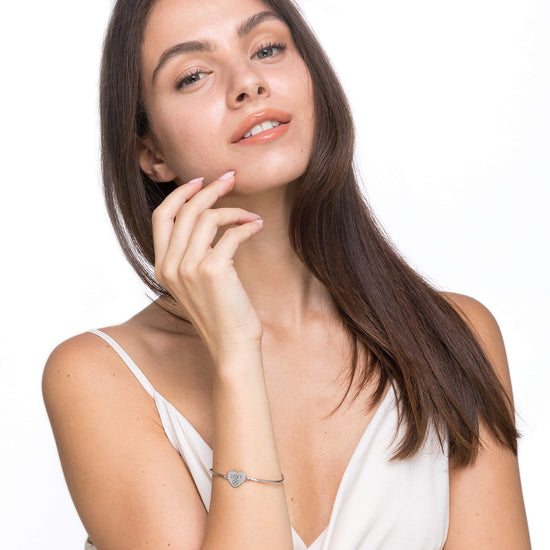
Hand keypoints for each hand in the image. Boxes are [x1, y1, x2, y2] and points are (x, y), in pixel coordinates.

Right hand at [152, 171, 263, 364]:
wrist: (232, 346)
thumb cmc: (221, 314)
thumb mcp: (197, 283)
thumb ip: (192, 254)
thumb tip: (208, 218)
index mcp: (161, 268)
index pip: (161, 217)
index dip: (179, 194)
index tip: (200, 181)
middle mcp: (169, 266)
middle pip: (184, 211)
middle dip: (209, 189)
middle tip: (231, 180)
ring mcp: (188, 268)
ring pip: (206, 218)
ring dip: (234, 210)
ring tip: (251, 216)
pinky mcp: (212, 270)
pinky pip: (230, 234)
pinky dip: (246, 225)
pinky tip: (257, 227)